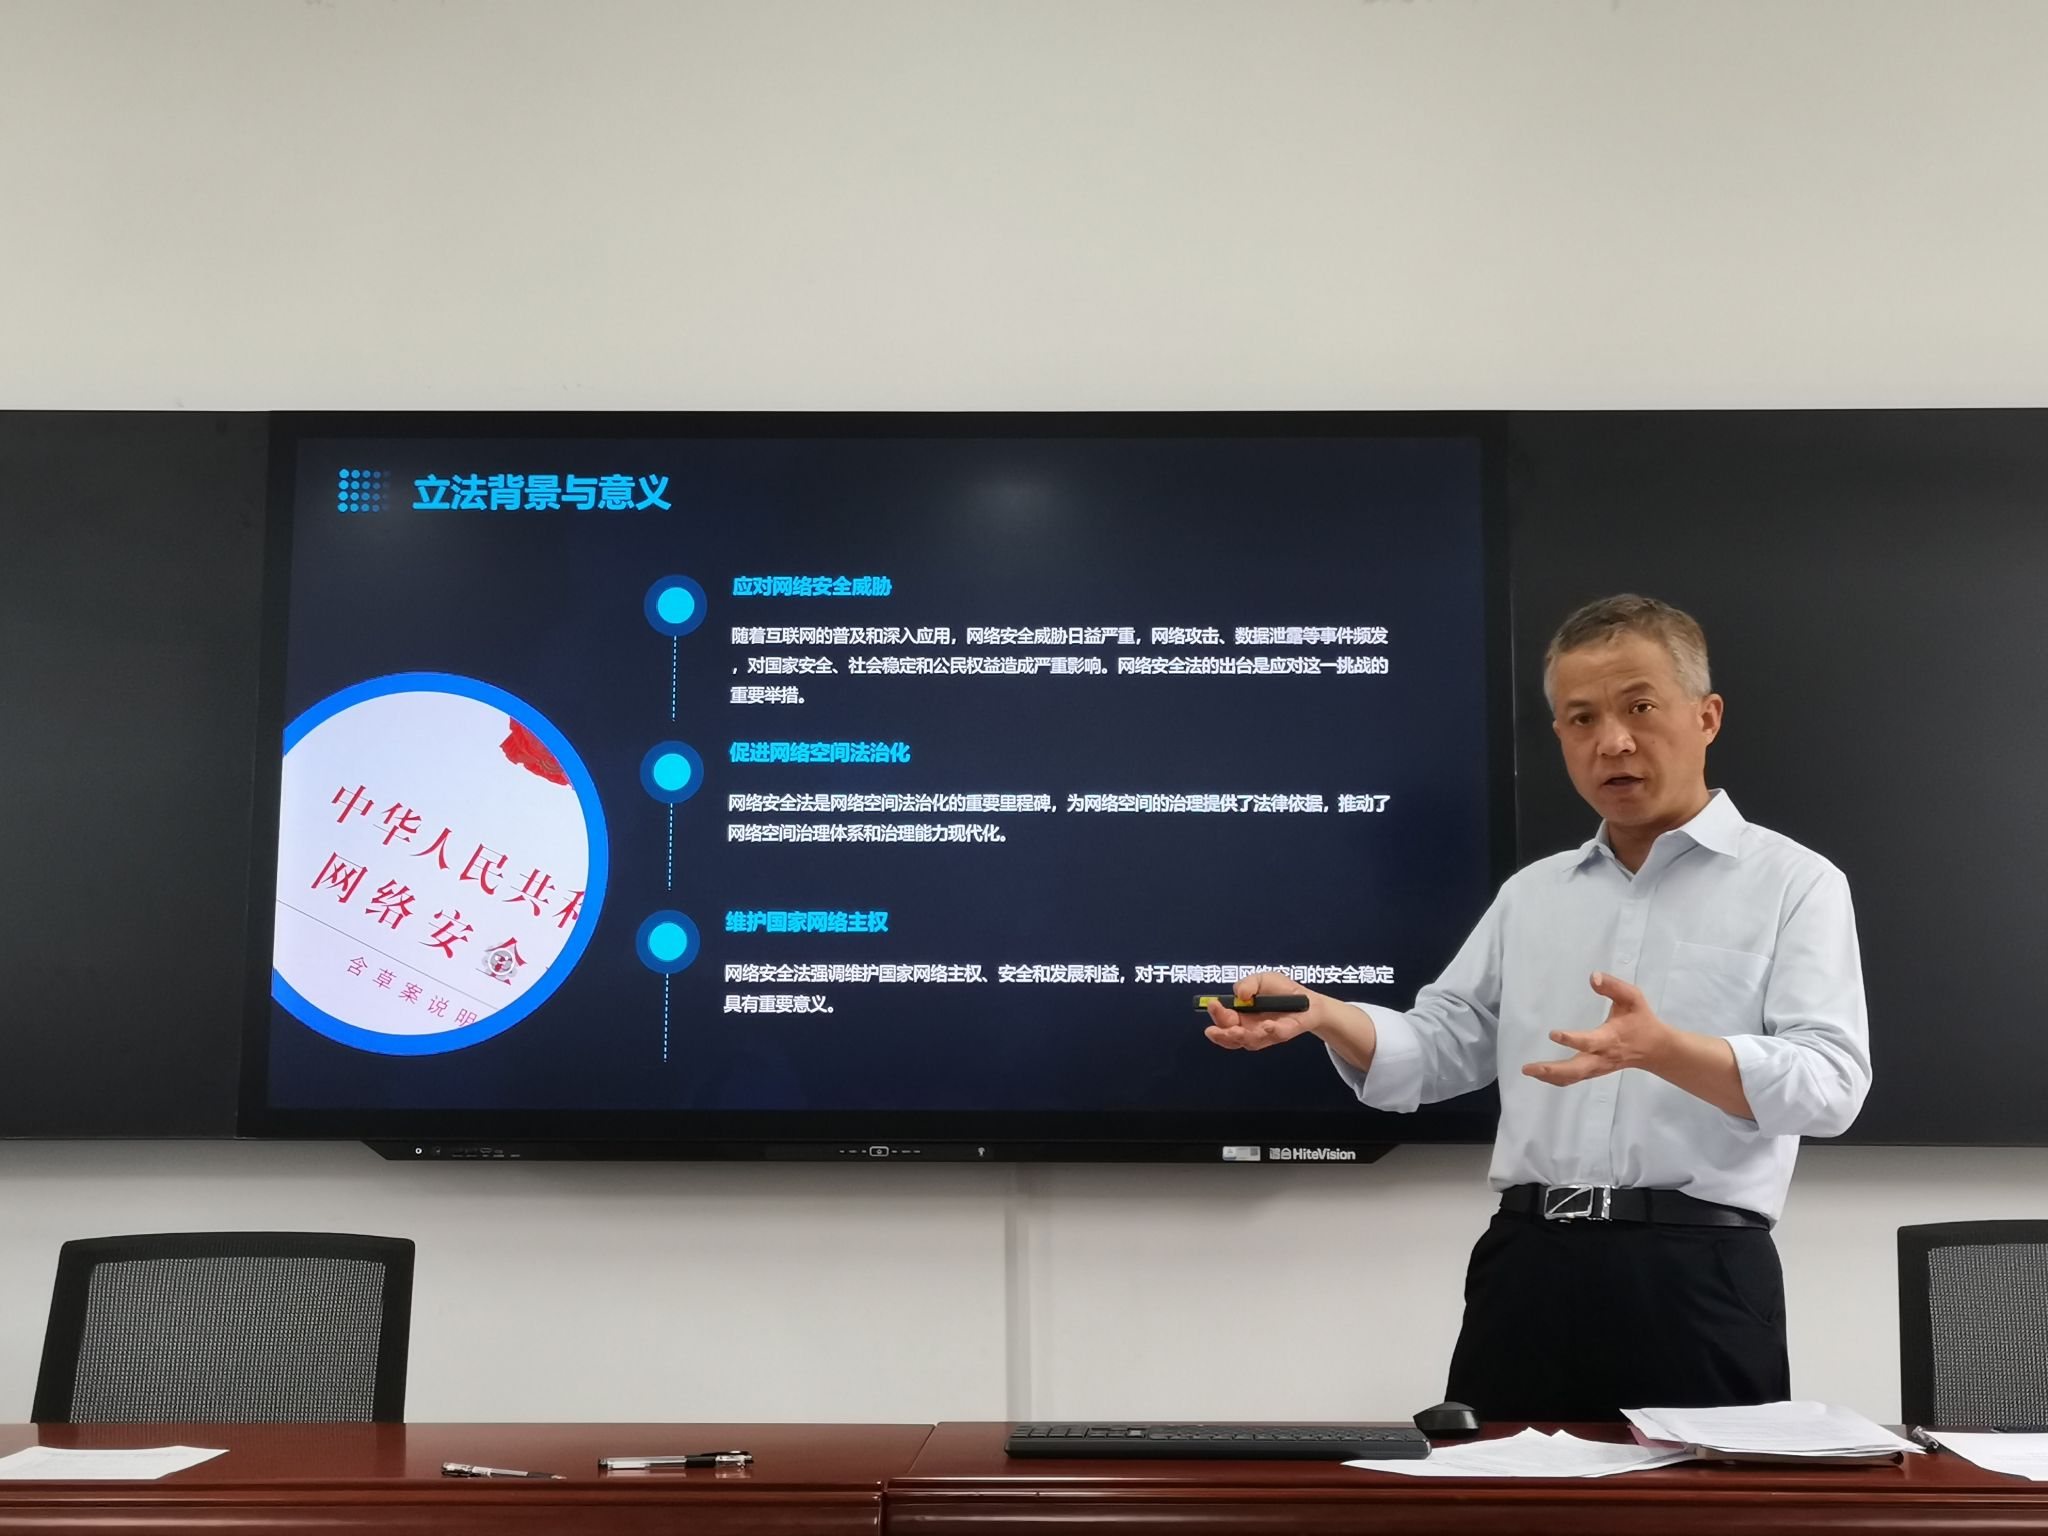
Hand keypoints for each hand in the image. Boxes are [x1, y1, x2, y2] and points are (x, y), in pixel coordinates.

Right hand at [1203, 971, 1317, 1050]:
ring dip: (1242, 1037)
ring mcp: (1265, 1034)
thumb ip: (1248, 983)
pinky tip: (1267, 1026)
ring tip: (1236, 1031)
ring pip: (1250, 1042)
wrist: (1308, 1000)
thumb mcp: (1261, 980)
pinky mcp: (1283, 1034)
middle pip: (1230, 1038)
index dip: (1216, 1014)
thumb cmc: (1281, 991)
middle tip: (1213, 1030)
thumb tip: (1239, 994)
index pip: (1222, 1020)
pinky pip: (1276, 1036)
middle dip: (1221, 1035)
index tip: (1212, 1004)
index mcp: (1240, 1015)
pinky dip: (1270, 1032)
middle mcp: (1250, 1028)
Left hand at [1521, 970, 1674, 1086]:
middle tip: (1528, 1068)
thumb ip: (1613, 986)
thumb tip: (1592, 977)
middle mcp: (1602, 1056)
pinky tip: (1540, 1074)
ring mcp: (1598, 1067)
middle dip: (1552, 1070)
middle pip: (1576, 1069)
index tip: (1552, 1034)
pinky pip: (1573, 1079)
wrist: (1656, 1049)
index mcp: (1611, 1038)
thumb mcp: (1633, 998)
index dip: (1571, 1039)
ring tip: (1528, 1070)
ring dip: (1549, 1076)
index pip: (1589, 1042)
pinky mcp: (1594, 1071)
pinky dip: (1556, 1079)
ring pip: (1572, 1078)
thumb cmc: (1641, 1020)